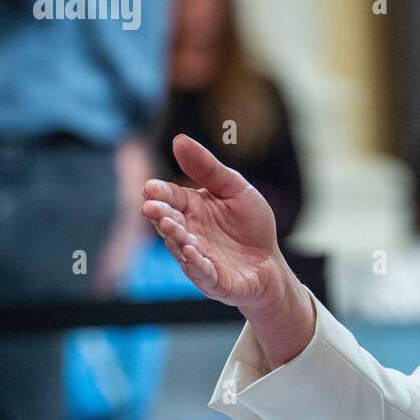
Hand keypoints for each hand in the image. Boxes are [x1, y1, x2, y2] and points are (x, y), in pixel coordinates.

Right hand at [141, 135, 314, 368]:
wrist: (270, 263)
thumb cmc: (250, 225)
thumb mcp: (235, 189)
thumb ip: (209, 169)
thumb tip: (178, 139)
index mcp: (192, 209)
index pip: (172, 198)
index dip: (160, 193)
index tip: (150, 188)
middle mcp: (189, 233)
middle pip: (170, 222)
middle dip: (160, 215)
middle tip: (151, 208)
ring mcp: (198, 258)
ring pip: (181, 247)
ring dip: (174, 237)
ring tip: (171, 225)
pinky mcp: (213, 280)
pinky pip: (202, 271)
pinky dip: (195, 263)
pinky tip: (191, 251)